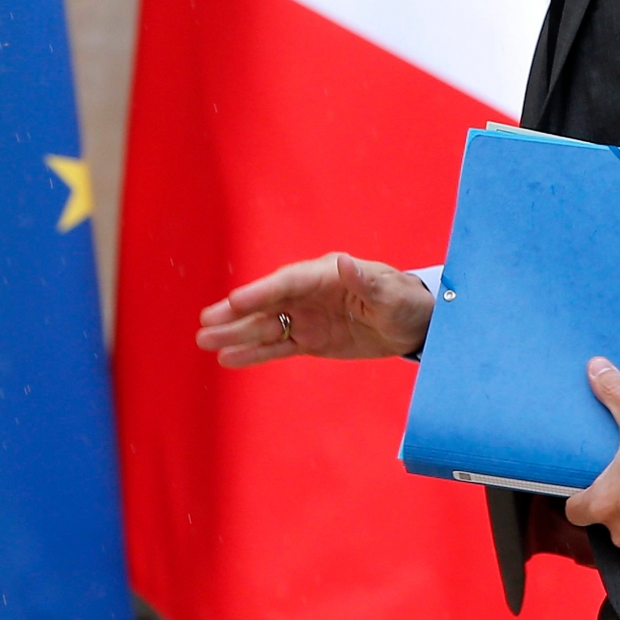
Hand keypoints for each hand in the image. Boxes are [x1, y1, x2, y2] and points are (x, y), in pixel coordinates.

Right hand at [195, 252, 435, 366]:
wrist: (416, 324)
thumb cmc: (406, 301)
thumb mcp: (391, 293)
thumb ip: (366, 280)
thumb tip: (343, 261)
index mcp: (326, 275)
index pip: (287, 283)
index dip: (260, 292)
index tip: (233, 302)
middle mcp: (309, 293)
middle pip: (267, 303)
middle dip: (236, 313)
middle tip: (205, 323)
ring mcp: (307, 317)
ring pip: (265, 326)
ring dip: (236, 334)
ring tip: (204, 342)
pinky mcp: (310, 339)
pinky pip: (277, 346)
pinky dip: (253, 353)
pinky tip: (228, 358)